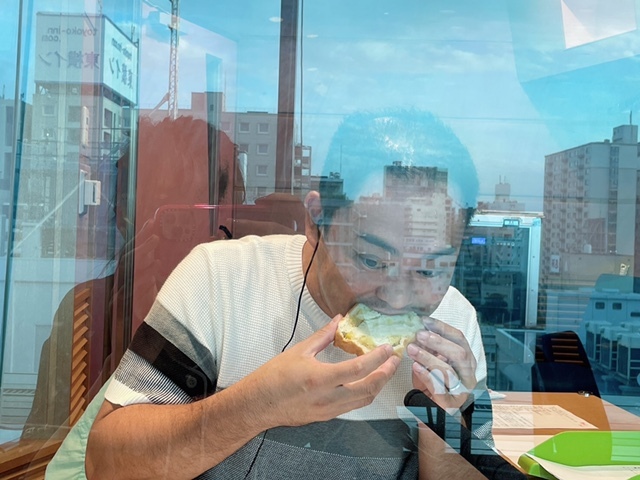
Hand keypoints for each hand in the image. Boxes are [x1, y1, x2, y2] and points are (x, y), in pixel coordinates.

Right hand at [245, 315, 400, 428]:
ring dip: (378, 385)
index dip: (377, 358)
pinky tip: (366, 382)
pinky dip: (364, 393)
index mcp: (320, 378)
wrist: (258, 404)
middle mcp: (327, 398)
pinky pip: (352, 406)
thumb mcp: (299, 351)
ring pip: (363, 401)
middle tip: (394, 360)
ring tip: (385, 370)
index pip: (358, 369)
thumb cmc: (273, 377)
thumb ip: (323, 336)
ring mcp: (328, 410)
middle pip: (368, 389)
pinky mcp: (326, 417)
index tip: (388, 348)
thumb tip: (338, 320)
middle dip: (385, 374)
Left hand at [406, 317, 476, 409]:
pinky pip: (439, 388)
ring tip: (412, 349)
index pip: (459, 339)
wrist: (432, 414)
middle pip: (459, 354)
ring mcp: (461, 391)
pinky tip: (415, 367)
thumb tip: (418, 331)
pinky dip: (426, 376)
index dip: (442, 328)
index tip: (425, 320)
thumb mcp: (430, 363)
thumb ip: (428, 349)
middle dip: (438, 342)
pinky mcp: (451, 405)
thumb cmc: (431, 385)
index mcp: (466, 360)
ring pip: (449, 371)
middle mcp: (468, 375)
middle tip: (419, 335)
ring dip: (428, 357)